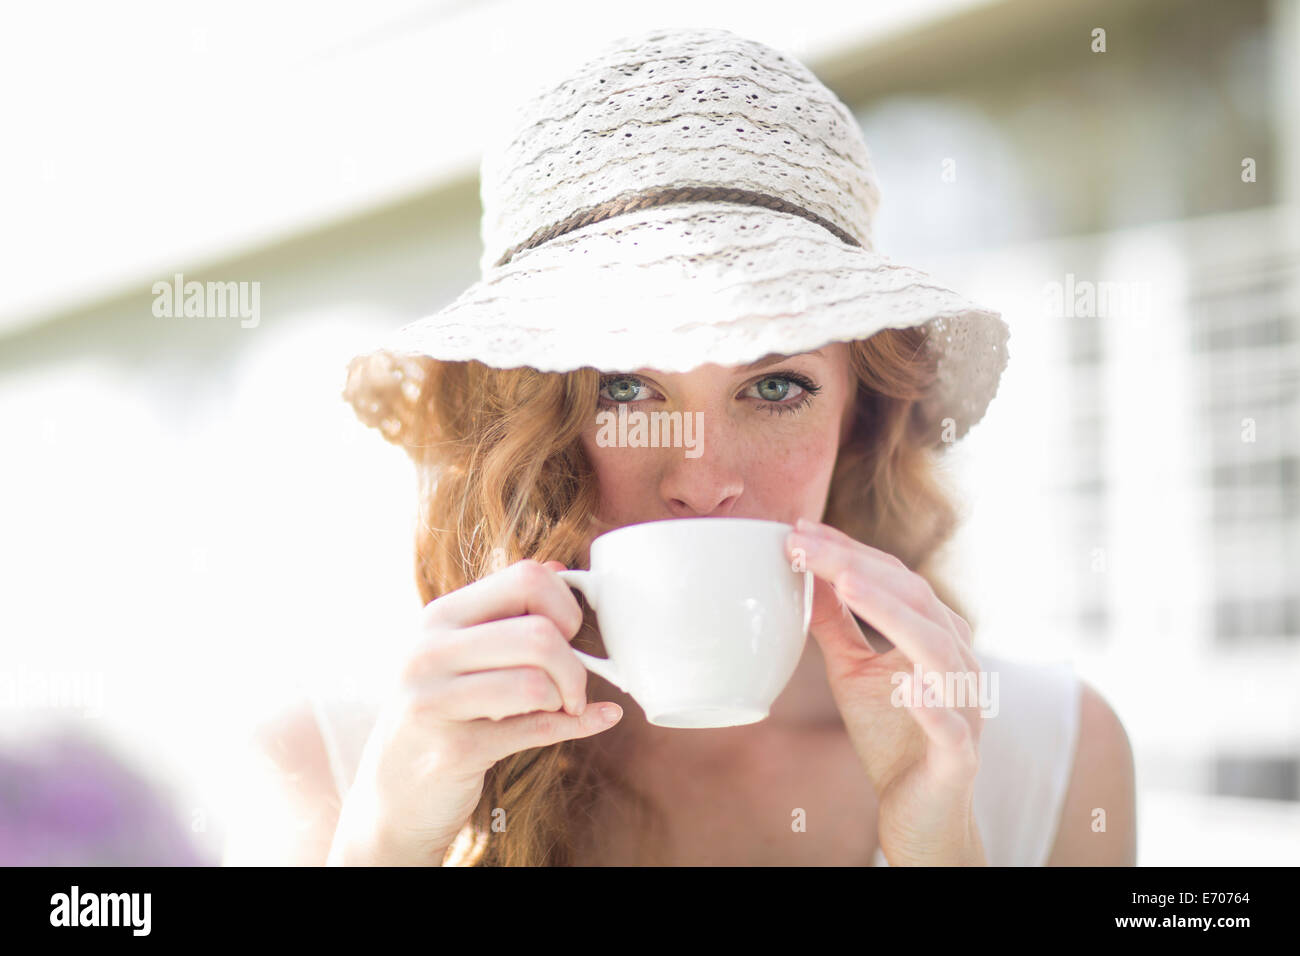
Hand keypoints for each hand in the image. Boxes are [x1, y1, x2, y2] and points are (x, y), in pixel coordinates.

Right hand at [327, 559, 623, 865]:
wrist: (392, 796)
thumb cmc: (443, 715)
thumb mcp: (462, 655)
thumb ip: (507, 614)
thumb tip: (562, 570)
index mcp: (440, 616)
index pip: (526, 578)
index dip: (565, 607)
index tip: (568, 637)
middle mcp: (429, 651)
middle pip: (539, 634)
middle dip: (574, 665)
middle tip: (572, 689)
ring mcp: (434, 701)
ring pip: (537, 683)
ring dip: (568, 700)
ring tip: (561, 708)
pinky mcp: (451, 751)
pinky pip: (535, 729)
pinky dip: (577, 725)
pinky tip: (593, 719)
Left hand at [786, 518, 985, 865]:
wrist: (921, 811)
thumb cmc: (891, 735)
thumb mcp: (853, 671)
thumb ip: (836, 624)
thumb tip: (804, 575)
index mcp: (937, 635)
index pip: (896, 578)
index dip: (849, 550)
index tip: (800, 529)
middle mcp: (958, 661)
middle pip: (915, 599)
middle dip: (858, 565)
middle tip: (804, 543)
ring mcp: (964, 706)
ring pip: (937, 650)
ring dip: (892, 614)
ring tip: (846, 582)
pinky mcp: (959, 754)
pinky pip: (950, 726)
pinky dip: (930, 703)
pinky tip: (907, 684)